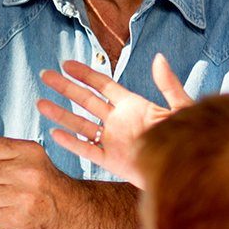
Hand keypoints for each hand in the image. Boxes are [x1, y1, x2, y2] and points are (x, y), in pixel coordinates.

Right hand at [36, 53, 194, 187]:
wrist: (187, 171)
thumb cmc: (188, 139)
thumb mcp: (182, 108)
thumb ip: (168, 85)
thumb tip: (159, 57)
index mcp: (132, 105)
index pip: (103, 85)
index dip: (85, 74)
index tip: (66, 64)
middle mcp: (118, 121)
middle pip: (85, 101)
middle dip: (65, 88)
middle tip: (45, 75)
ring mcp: (112, 141)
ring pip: (80, 124)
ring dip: (60, 114)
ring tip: (40, 103)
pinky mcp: (111, 161)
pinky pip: (86, 150)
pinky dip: (71, 143)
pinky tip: (54, 133)